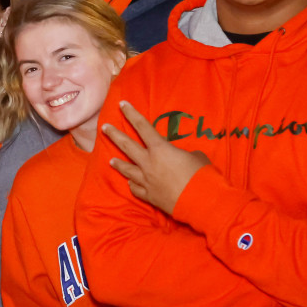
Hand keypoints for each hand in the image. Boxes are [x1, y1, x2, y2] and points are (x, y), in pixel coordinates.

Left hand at [103, 100, 210, 215]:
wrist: (201, 201)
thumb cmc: (202, 175)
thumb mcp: (196, 157)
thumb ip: (183, 155)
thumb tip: (182, 159)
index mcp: (160, 149)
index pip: (143, 126)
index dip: (132, 114)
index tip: (122, 104)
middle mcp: (148, 163)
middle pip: (126, 146)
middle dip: (114, 135)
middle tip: (104, 127)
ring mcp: (146, 180)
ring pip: (126, 169)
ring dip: (118, 164)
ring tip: (111, 160)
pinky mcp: (149, 196)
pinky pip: (136, 188)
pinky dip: (133, 184)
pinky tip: (130, 183)